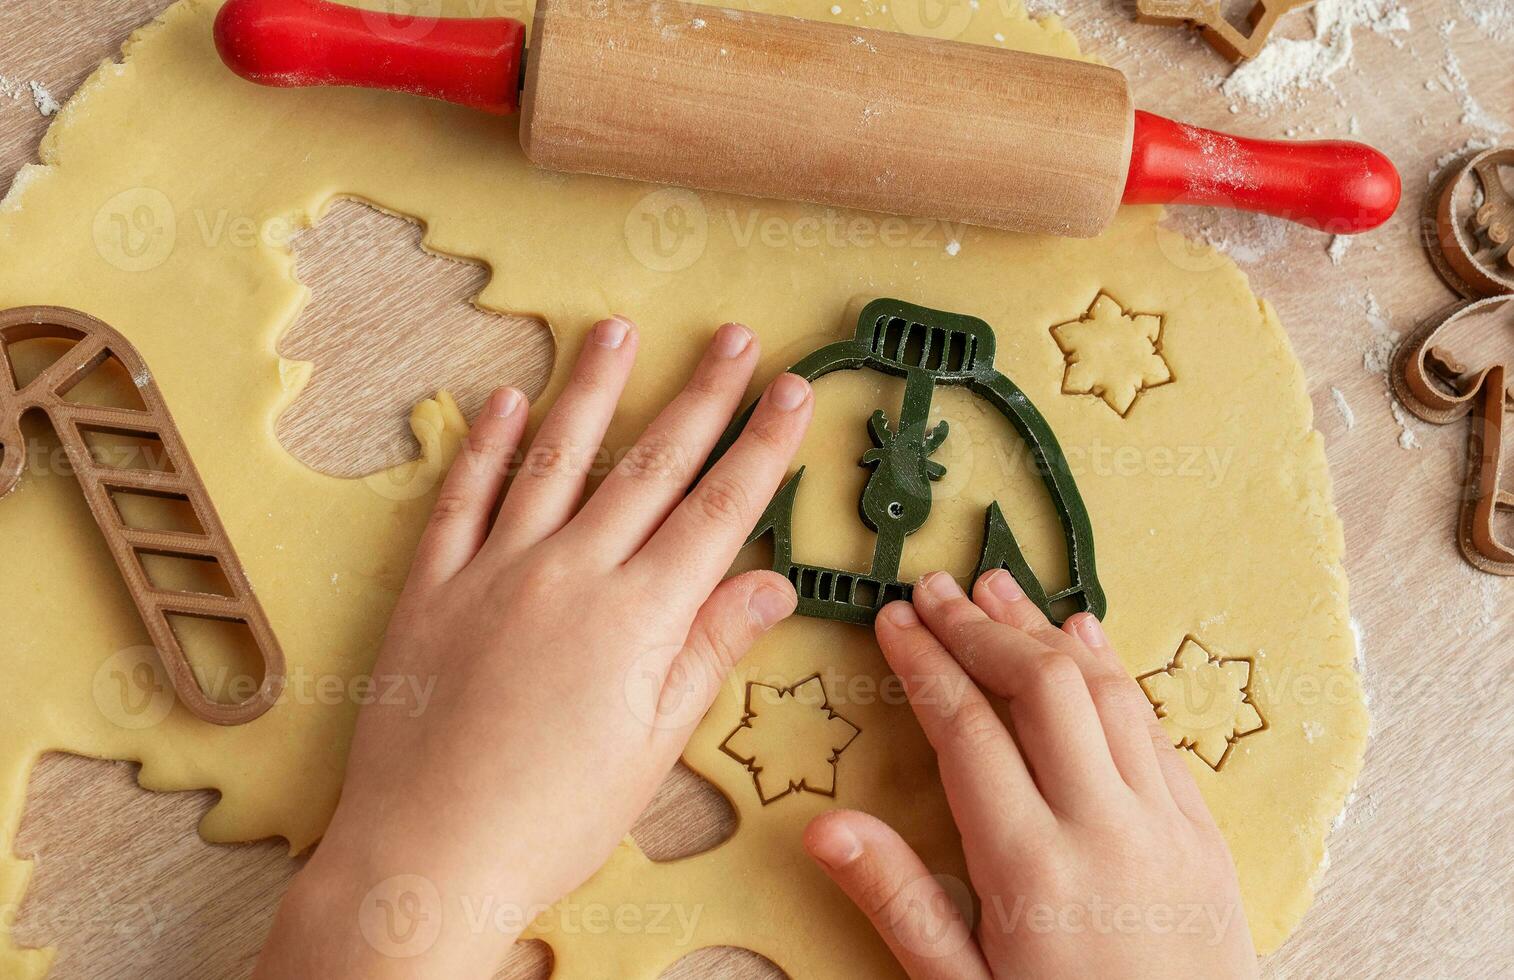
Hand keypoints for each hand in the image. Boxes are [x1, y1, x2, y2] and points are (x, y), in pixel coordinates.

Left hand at [255, 317, 812, 977]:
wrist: (427, 856)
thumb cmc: (554, 818)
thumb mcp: (653, 747)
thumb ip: (708, 652)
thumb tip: (774, 585)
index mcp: (637, 618)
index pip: (717, 512)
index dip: (761, 447)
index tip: (791, 390)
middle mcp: (570, 575)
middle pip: (649, 468)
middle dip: (699, 396)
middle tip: (731, 336)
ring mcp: (495, 572)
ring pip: (554, 461)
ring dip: (591, 390)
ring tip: (617, 328)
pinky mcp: (432, 587)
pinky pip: (462, 499)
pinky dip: (484, 446)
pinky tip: (506, 400)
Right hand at [803, 570, 1259, 979]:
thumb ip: (900, 901)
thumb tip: (825, 826)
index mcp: (1031, 870)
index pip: (968, 731)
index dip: (926, 664)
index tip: (894, 619)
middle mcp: (1103, 830)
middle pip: (1041, 689)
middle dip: (981, 628)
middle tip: (935, 588)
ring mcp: (1164, 826)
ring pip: (1105, 694)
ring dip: (1046, 632)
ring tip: (998, 589)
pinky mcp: (1204, 834)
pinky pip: (1155, 731)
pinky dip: (1114, 673)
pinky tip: (1085, 637)